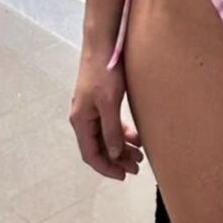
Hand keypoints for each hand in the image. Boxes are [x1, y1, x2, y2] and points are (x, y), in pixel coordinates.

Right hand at [70, 53, 143, 181]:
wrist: (103, 45)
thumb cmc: (105, 74)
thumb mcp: (109, 103)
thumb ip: (111, 130)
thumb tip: (115, 155)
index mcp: (81, 121)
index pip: (91, 154)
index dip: (106, 168)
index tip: (124, 176)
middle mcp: (83, 118)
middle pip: (99, 147)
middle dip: (117, 160)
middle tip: (138, 167)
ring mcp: (91, 110)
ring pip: (106, 137)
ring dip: (122, 147)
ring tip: (140, 155)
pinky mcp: (100, 101)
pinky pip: (110, 124)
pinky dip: (122, 133)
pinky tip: (136, 136)